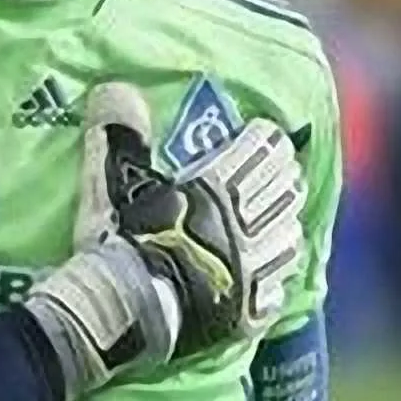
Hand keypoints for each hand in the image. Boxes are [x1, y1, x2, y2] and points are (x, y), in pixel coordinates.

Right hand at [19, 83, 306, 400]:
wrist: (122, 312)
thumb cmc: (117, 240)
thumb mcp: (111, 180)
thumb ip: (119, 134)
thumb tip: (117, 88)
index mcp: (219, 189)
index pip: (261, 151)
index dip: (266, 138)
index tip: (264, 132)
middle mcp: (247, 226)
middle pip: (282, 190)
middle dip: (282, 173)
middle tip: (278, 165)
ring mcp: (253, 271)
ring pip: (288, 236)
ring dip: (286, 219)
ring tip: (281, 213)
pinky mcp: (249, 310)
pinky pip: (277, 286)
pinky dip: (277, 271)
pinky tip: (270, 269)